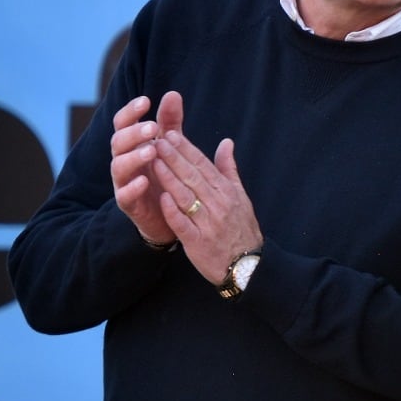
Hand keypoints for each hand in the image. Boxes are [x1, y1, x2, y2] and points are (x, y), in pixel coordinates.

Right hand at [110, 90, 184, 245]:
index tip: (146, 101)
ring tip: (152, 151)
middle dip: (134, 133)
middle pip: (118, 142)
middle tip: (153, 127)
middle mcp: (124, 161)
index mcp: (132, 145)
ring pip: (118, 166)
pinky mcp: (128, 204)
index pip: (123, 123)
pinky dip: (133, 187)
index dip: (131, 111)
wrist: (168, 214)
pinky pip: (124, 195)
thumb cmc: (165, 174)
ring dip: (134, 157)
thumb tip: (173, 94)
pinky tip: (145, 180)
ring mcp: (123, 182)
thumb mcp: (170, 146)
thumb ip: (170, 122)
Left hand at [149, 123, 263, 285]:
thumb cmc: (241, 229)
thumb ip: (229, 169)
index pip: (204, 166)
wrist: (247, 266)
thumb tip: (226, 142)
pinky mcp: (198, 242)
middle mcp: (219, 205)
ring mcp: (208, 223)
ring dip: (170, 178)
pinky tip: (162, 197)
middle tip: (157, 140)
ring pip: (187, 197)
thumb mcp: (240, 196)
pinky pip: (184, 224)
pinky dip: (173, 210)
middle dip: (174, 157)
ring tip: (153, 162)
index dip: (186, 149)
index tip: (170, 134)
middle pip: (193, 177)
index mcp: (227, 192)